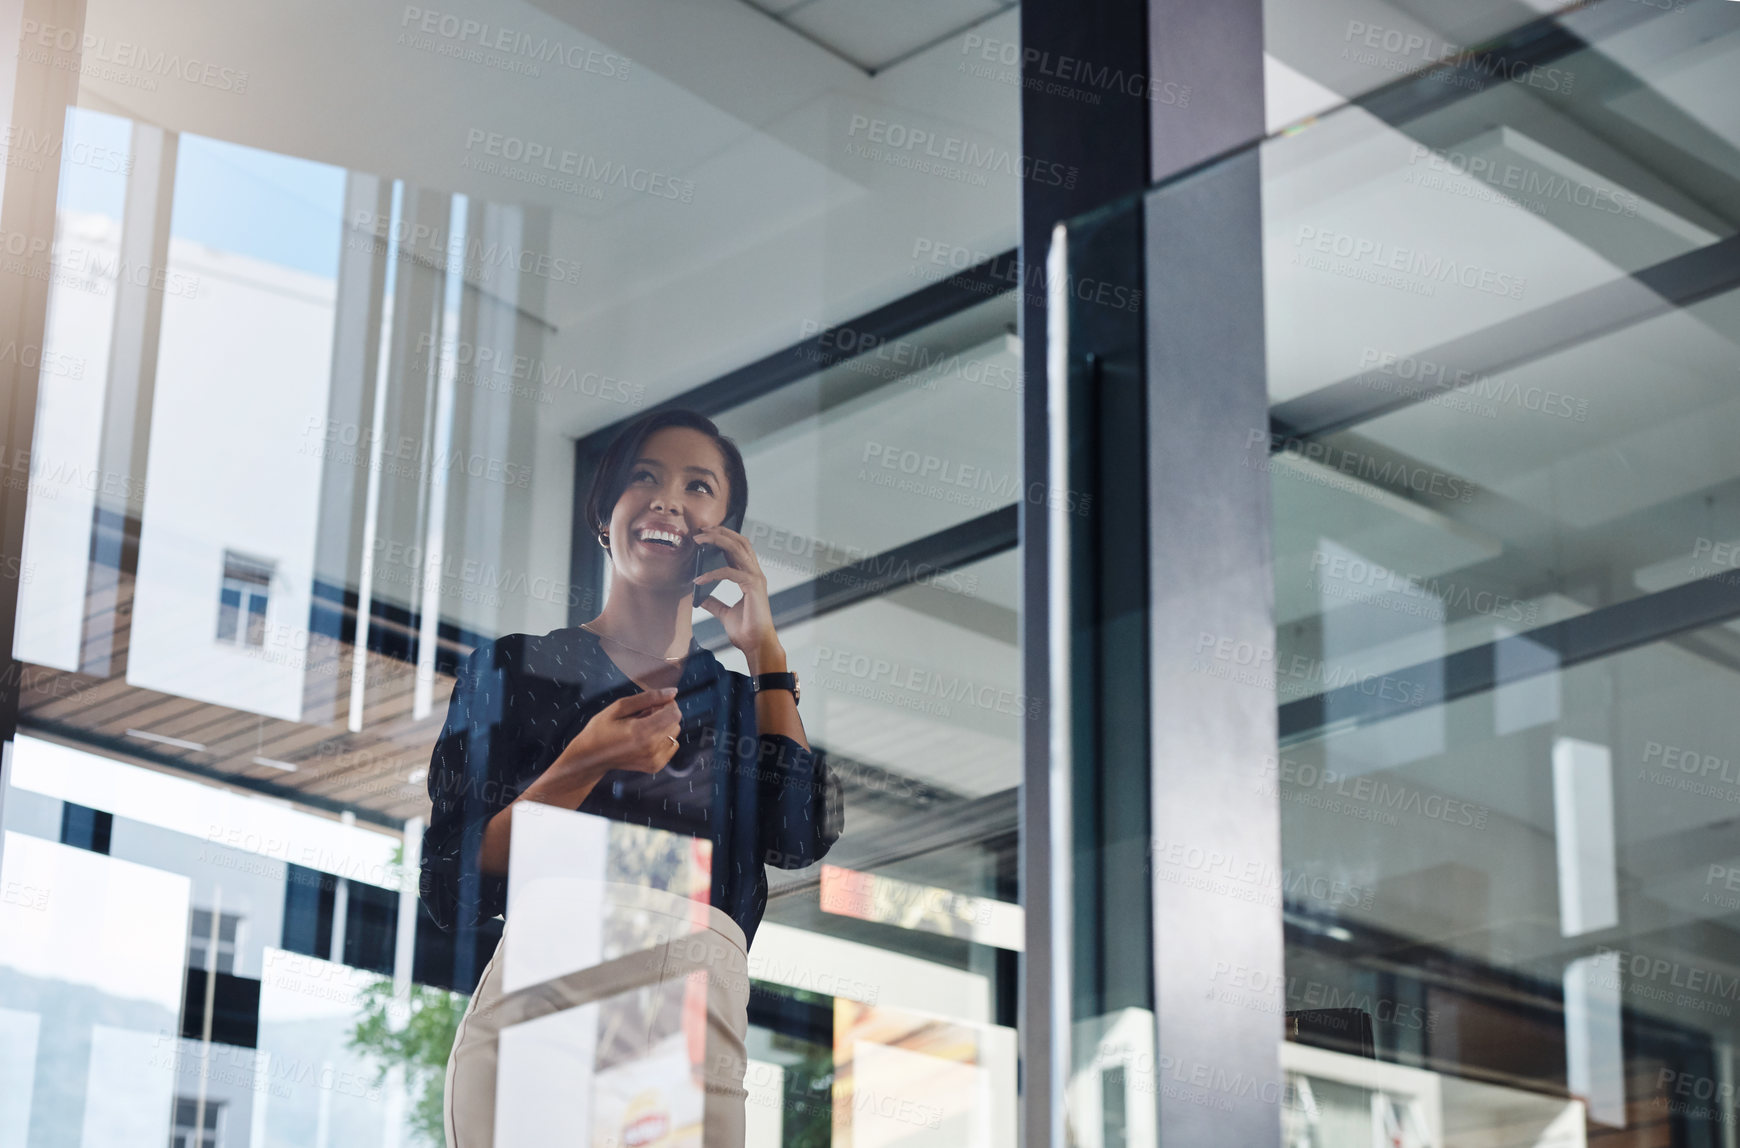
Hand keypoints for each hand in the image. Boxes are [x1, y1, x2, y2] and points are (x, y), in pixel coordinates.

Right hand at [553, 687, 681, 781]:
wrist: (591, 757)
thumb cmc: (601, 728)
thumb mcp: (620, 707)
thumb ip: (649, 697)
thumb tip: (673, 692)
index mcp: (642, 733)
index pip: (674, 714)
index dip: (666, 704)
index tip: (652, 704)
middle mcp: (652, 749)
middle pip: (675, 722)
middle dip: (664, 714)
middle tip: (642, 715)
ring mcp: (655, 760)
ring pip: (674, 733)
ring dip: (663, 726)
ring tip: (642, 727)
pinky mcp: (656, 766)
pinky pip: (671, 744)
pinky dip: (662, 738)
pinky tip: (645, 738)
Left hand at [691, 524, 783, 668]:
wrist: (757, 645)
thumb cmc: (747, 631)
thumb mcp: (725, 614)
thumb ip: (714, 603)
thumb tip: (700, 598)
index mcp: (750, 577)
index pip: (738, 548)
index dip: (723, 537)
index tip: (705, 534)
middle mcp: (755, 574)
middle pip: (739, 542)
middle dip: (720, 532)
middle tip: (700, 530)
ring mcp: (756, 578)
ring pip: (737, 549)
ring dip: (717, 541)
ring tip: (699, 540)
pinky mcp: (753, 586)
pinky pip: (730, 572)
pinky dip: (712, 574)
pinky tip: (700, 580)